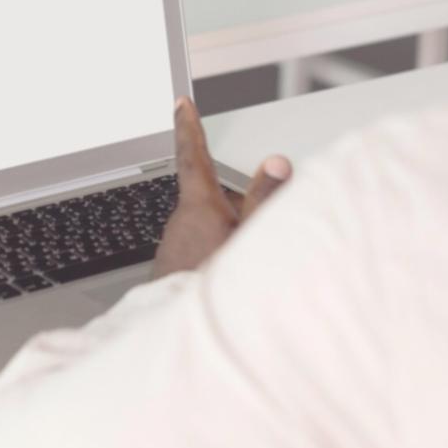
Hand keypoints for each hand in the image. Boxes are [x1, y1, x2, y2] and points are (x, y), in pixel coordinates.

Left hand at [153, 98, 290, 277]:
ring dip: (232, 233)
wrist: (178, 343)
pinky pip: (202, 250)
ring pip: (210, 227)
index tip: (181, 104)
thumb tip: (275, 164)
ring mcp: (175, 248)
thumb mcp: (252, 240)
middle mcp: (180, 224)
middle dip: (238, 202)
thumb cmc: (216, 293)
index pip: (192, 156)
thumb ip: (266, 200)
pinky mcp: (172, 271)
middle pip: (213, 197)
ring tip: (255, 259)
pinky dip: (222, 254)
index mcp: (197, 208)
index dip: (188, 126)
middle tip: (261, 222)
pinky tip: (237, 279)